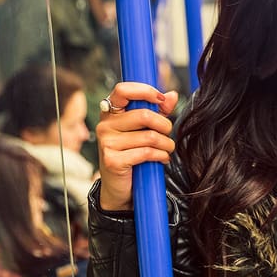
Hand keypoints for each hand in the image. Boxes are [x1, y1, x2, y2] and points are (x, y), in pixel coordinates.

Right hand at [96, 82, 178, 209]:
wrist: (120, 186)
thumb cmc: (134, 153)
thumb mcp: (146, 128)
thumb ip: (158, 111)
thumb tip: (172, 95)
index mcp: (111, 112)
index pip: (122, 90)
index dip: (145, 91)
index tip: (162, 100)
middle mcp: (105, 125)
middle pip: (144, 115)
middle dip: (165, 126)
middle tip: (167, 134)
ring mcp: (106, 143)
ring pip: (150, 136)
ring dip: (166, 144)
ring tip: (167, 149)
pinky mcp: (112, 160)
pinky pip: (147, 152)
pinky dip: (161, 156)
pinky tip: (162, 159)